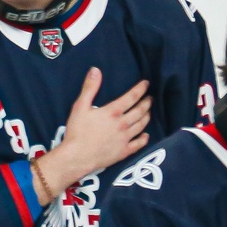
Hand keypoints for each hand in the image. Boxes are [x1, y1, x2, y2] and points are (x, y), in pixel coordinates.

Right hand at [36, 68, 150, 201]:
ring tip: (148, 112)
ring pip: (141, 125)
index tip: (146, 84)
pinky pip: (139, 144)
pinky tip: (146, 135)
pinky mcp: (124, 151)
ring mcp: (125, 139)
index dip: (140, 89)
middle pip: (140, 111)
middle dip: (146, 102)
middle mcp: (122, 124)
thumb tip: (96, 70)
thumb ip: (89, 88)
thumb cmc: (77, 131)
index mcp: (113, 112)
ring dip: (146, 117)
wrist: (77, 157)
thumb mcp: (80, 106)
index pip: (131, 97)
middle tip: (150, 98)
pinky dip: (144, 138)